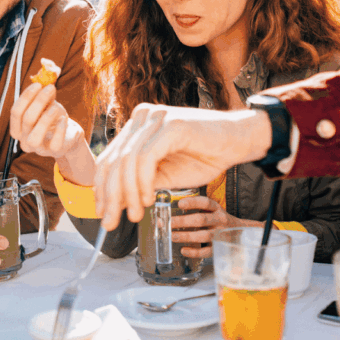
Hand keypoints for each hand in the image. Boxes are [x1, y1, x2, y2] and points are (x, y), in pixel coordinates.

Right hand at [11, 83, 86, 160]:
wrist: (68, 133)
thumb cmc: (52, 116)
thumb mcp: (46, 103)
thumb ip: (42, 91)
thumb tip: (45, 75)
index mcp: (18, 128)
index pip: (15, 112)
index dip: (26, 97)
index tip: (38, 85)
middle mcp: (24, 140)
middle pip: (27, 120)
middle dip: (39, 101)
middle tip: (50, 88)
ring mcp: (39, 149)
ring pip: (36, 136)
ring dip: (46, 117)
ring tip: (56, 106)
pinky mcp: (54, 152)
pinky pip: (55, 143)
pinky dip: (60, 128)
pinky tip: (64, 119)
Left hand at [93, 105, 270, 229]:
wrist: (238, 142)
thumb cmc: (204, 156)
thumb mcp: (164, 176)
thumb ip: (138, 185)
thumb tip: (114, 204)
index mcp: (137, 126)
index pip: (108, 158)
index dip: (101, 188)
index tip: (103, 212)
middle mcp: (142, 117)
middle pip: (113, 161)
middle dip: (109, 196)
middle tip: (111, 222)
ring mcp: (155, 118)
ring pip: (127, 161)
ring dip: (128, 194)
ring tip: (135, 215)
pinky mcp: (170, 125)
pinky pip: (146, 158)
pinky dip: (143, 182)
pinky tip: (149, 199)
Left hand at [170, 196, 241, 258]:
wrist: (241, 234)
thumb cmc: (219, 221)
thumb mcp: (213, 211)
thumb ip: (197, 209)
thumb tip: (173, 210)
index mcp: (217, 209)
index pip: (206, 203)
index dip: (192, 202)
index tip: (179, 204)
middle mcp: (220, 220)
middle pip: (201, 220)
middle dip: (182, 221)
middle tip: (169, 223)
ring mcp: (220, 235)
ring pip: (203, 236)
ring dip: (186, 236)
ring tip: (172, 236)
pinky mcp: (219, 248)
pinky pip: (206, 251)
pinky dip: (194, 252)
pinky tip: (183, 250)